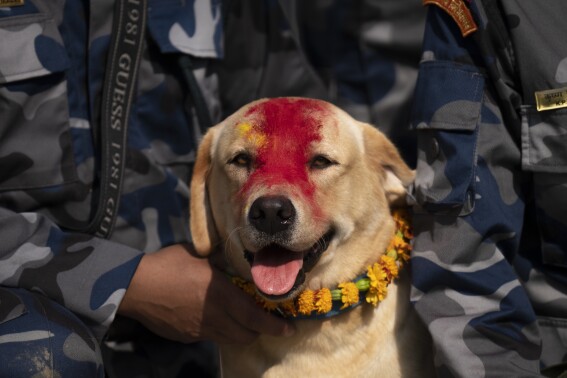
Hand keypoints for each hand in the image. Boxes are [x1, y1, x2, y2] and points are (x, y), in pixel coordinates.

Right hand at [118, 244, 294, 343]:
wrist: (136, 287)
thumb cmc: (170, 264)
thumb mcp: (201, 255)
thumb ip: (223, 260)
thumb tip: (238, 257)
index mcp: (222, 295)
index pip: (255, 318)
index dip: (275, 325)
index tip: (289, 327)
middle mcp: (215, 317)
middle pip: (246, 335)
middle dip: (260, 330)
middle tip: (265, 320)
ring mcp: (199, 330)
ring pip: (230, 339)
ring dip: (241, 333)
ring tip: (242, 320)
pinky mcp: (187, 336)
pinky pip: (211, 337)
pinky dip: (220, 331)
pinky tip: (213, 317)